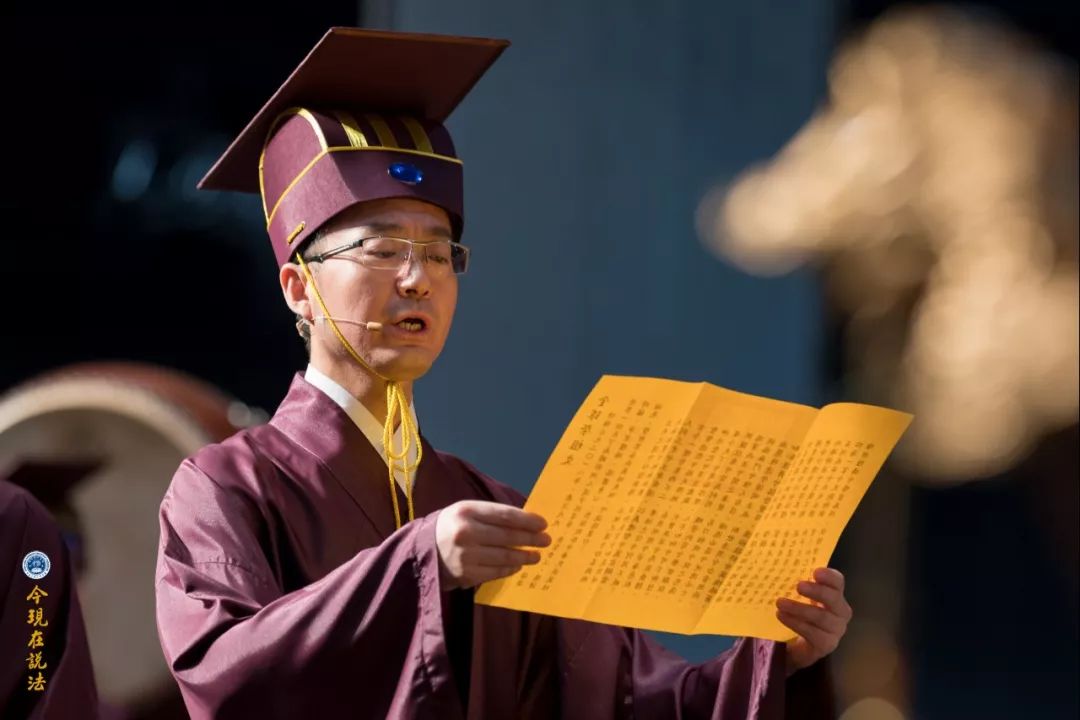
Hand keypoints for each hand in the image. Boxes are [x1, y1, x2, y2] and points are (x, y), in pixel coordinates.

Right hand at [435, 501, 550, 589]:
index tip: (543, 524)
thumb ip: (492, 515)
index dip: (527, 520)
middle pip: (507, 536)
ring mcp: (465, 555)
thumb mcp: (466, 511)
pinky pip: (495, 572)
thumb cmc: (451, 526)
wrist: (421, 550)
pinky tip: (518, 566)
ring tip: (536, 555)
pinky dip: (509, 569)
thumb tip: (526, 521)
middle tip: (546, 540)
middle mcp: (466, 532)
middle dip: (531, 539)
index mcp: (467, 511)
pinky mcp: (465, 574)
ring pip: (504, 557)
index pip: (504, 515)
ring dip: (524, 556)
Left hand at [776, 567, 851, 674]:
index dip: (829, 576)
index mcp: (835, 595)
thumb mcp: (799, 596)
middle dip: (817, 591)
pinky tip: (781, 616)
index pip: (838, 582)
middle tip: (798, 586)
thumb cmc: (800, 614)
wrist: (797, 644)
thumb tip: (781, 566)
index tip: (815, 572)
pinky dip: (796, 623)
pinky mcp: (826, 645)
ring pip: (821, 617)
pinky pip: (813, 633)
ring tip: (779, 603)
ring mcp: (836, 630)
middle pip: (834, 599)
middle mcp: (841, 612)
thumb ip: (798, 583)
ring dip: (799, 608)